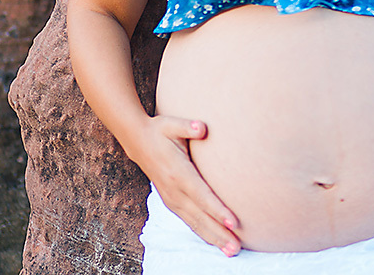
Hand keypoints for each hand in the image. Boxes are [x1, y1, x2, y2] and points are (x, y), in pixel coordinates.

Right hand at [131, 115, 241, 256]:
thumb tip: (201, 128)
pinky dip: (203, 234)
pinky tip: (217, 242)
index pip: (201, 195)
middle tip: (237, 247)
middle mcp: (174, 191)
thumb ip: (187, 126)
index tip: (234, 222)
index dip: (217, 209)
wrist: (137, 140)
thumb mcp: (171, 123)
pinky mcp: (171, 202)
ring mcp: (171, 198)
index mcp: (178, 173)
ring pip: (194, 223)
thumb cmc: (160, 130)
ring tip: (232, 251)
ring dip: (213, 238)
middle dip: (219, 233)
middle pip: (200, 216)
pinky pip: (189, 221)